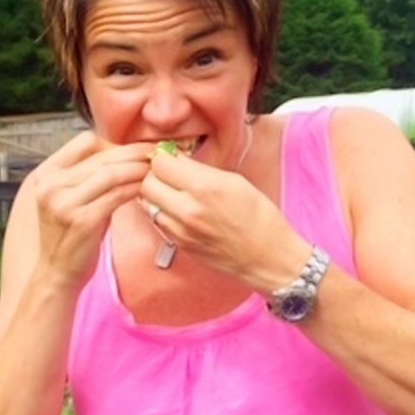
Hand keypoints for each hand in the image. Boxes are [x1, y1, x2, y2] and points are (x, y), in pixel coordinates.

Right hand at [31, 132, 152, 289]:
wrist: (56, 272)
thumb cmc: (69, 236)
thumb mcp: (69, 200)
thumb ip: (88, 178)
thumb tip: (124, 157)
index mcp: (46, 175)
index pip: (84, 142)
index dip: (113, 143)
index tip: (135, 148)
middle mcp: (52, 186)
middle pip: (102, 157)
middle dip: (133, 153)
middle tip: (156, 152)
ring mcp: (65, 203)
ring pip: (111, 173)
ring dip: (138, 168)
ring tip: (155, 169)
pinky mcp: (83, 220)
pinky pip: (116, 195)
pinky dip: (135, 188)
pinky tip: (146, 188)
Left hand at [140, 153, 308, 285]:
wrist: (267, 257)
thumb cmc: (259, 217)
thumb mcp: (235, 181)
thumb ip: (200, 170)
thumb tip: (176, 160)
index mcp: (204, 187)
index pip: (161, 164)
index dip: (165, 157)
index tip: (172, 157)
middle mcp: (187, 209)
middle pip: (148, 182)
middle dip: (156, 174)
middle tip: (169, 174)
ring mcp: (180, 230)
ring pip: (147, 203)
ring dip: (155, 194)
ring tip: (172, 191)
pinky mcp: (178, 244)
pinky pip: (156, 221)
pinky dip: (161, 211)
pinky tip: (177, 209)